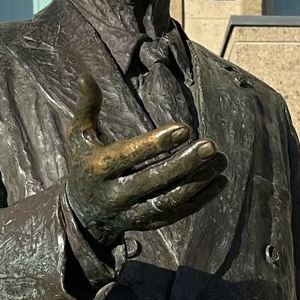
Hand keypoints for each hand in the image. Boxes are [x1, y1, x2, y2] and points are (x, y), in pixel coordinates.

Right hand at [64, 74, 226, 249]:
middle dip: (184, 164)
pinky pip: (177, 214)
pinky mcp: (147, 225)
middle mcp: (114, 195)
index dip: (156, 143)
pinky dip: (200, 199)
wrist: (82, 214)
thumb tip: (85, 75)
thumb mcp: (78, 136)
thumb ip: (86, 107)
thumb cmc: (85, 164)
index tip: (185, 128)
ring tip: (220, 161)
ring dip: (198, 181)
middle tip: (211, 146)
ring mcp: (131, 213)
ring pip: (168, 200)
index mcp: (98, 169)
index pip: (128, 156)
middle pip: (152, 181)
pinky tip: (219, 181)